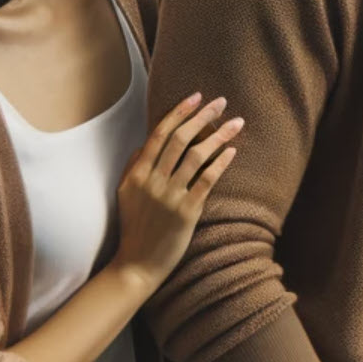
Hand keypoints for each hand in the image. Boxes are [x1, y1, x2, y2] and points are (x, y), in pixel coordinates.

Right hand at [111, 93, 242, 286]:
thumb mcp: (125, 194)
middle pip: (180, 139)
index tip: (196, 97)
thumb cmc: (134, 228)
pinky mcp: (186, 212)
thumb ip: (134, 166)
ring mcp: (169, 196)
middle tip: (222, 102)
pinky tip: (232, 151)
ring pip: (196, 156)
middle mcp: (152, 181)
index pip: (159, 134)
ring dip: (218, 135)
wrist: (137, 265)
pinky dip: (220, 163)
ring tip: (236, 123)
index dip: (179, 112)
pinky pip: (207, 180)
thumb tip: (146, 143)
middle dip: (202, 116)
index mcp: (137, 173)